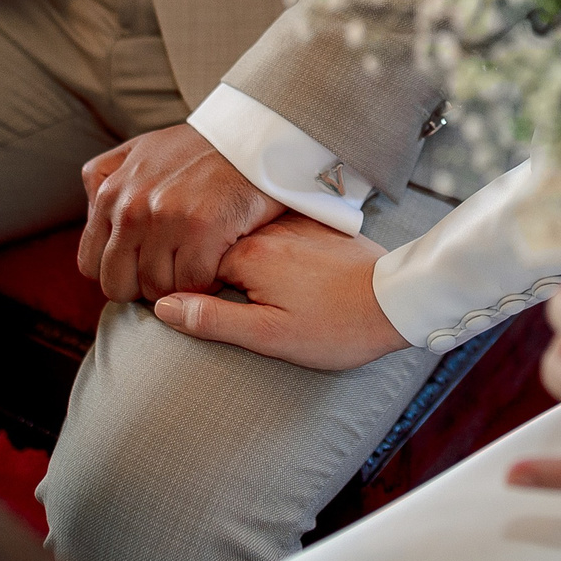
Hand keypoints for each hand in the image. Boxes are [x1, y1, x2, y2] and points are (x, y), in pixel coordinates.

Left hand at [78, 125, 282, 303]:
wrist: (253, 136)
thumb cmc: (200, 148)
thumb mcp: (141, 149)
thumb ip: (105, 177)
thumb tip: (91, 215)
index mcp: (111, 194)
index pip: (90, 265)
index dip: (119, 273)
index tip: (144, 267)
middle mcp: (131, 209)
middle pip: (118, 286)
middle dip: (144, 287)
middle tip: (172, 271)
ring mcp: (165, 220)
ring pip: (158, 290)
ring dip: (179, 286)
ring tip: (199, 263)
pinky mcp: (201, 230)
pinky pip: (192, 285)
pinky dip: (207, 282)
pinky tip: (218, 262)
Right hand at [153, 214, 403, 370]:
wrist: (397, 302)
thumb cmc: (337, 327)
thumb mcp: (270, 336)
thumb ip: (213, 320)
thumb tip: (163, 305)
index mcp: (247, 256)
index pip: (189, 263)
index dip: (181, 284)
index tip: (182, 302)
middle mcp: (265, 232)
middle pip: (213, 246)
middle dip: (205, 267)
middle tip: (214, 296)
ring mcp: (290, 224)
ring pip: (242, 237)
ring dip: (234, 255)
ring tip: (245, 286)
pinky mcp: (311, 225)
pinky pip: (271, 231)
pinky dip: (263, 247)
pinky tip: (275, 269)